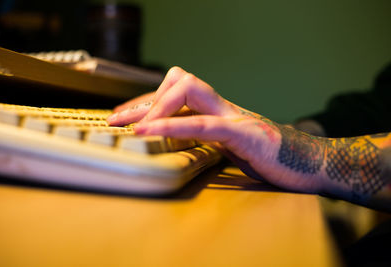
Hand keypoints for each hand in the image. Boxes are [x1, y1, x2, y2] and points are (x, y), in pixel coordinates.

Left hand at [107, 67, 322, 192]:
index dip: (146, 101)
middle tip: (118, 121)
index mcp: (217, 110)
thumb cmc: (268, 157)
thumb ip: (206, 138)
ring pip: (188, 91)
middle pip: (179, 81)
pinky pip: (203, 123)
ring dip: (154, 108)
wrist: (308, 164)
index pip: (176, 92)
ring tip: (132, 127)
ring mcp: (233, 117)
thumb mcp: (228, 146)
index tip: (122, 118)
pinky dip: (173, 126)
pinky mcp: (244, 134)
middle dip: (144, 100)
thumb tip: (177, 141)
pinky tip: (150, 133)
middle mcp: (222, 107)